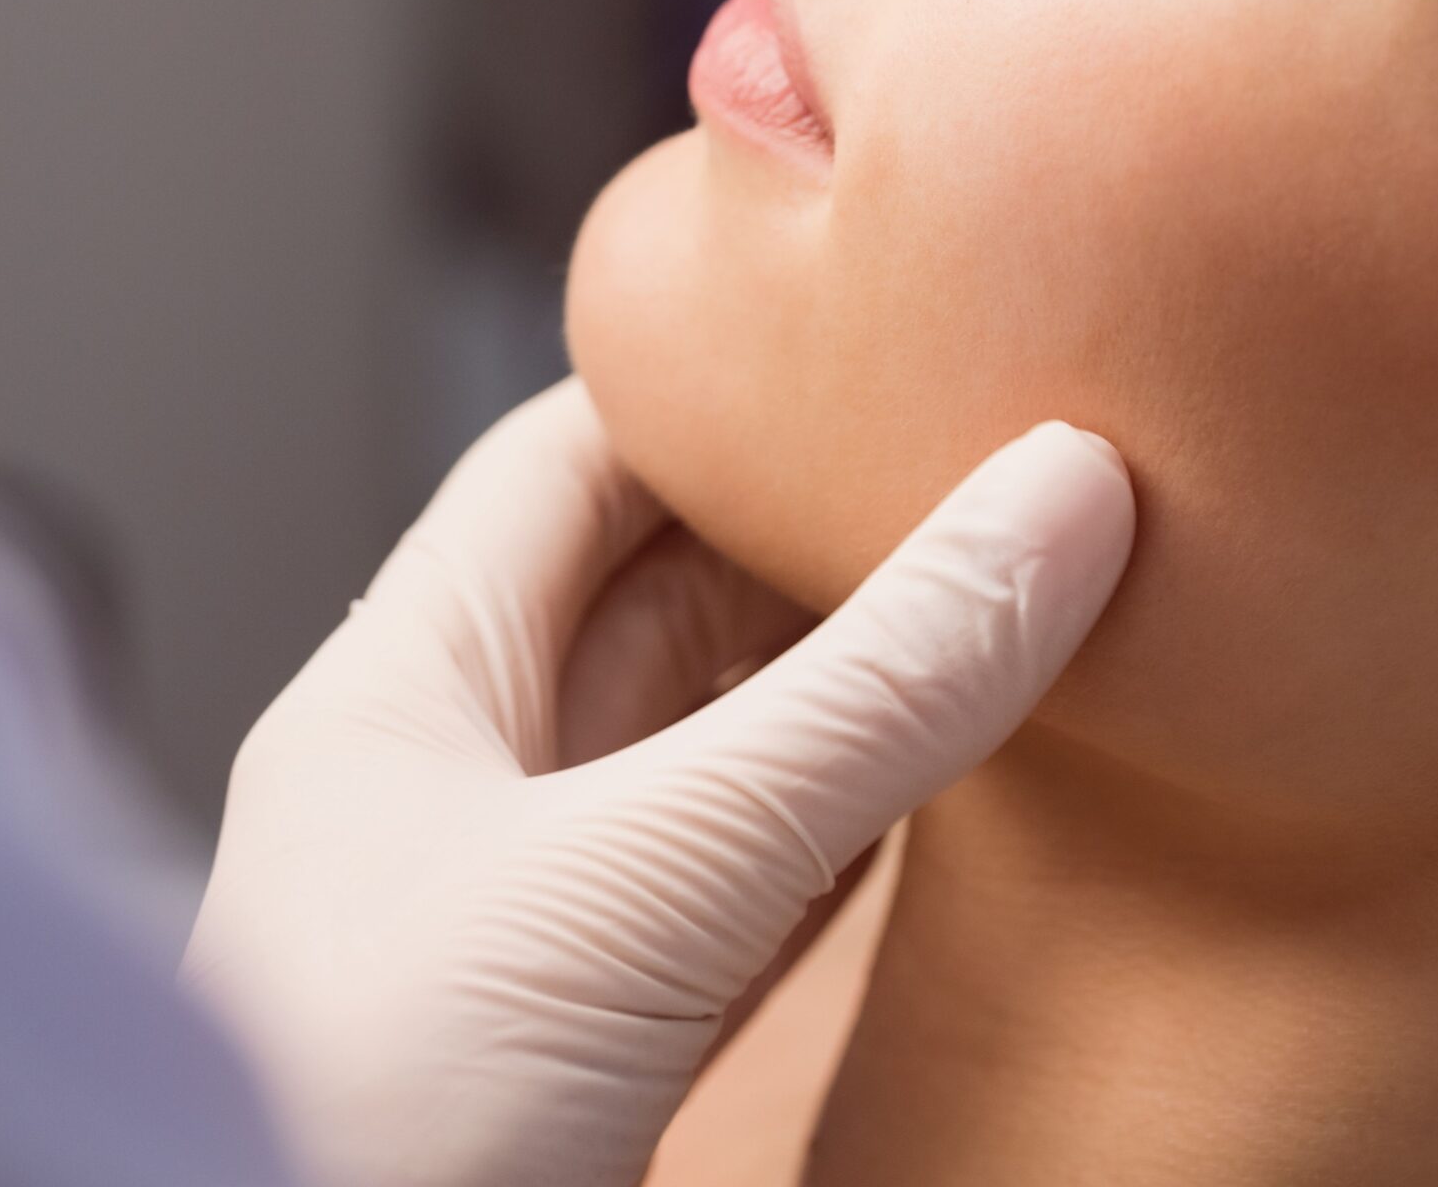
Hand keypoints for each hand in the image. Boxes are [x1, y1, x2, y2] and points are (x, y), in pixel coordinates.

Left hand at [182, 384, 1133, 1186]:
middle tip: (992, 452)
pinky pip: (757, 890)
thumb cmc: (376, 1131)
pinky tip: (960, 794)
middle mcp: (470, 789)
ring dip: (862, 686)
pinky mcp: (613, 1054)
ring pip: (728, 750)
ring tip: (1015, 592)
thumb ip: (862, 699)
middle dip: (821, 528)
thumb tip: (1061, 499)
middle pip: (667, 598)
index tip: (875, 332)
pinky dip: (862, 830)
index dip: (720, 386)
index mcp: (410, 691)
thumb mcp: (644, 876)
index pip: (572, 462)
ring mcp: (545, 925)